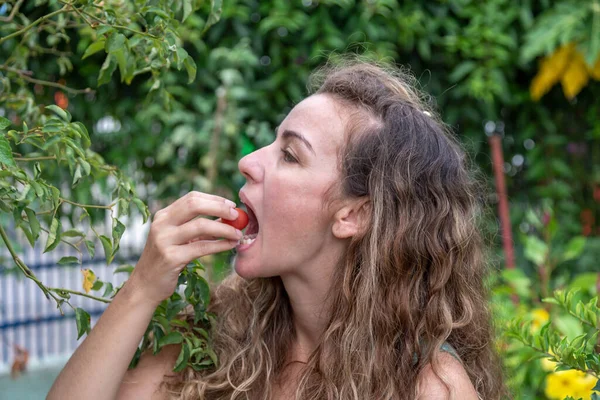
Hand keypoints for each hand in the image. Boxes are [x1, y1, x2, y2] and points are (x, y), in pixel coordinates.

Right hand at [128, 191, 241, 305]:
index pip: (192, 198)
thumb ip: (200, 228)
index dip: (214, 199)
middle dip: (220, 207)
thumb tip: (229, 218)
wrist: (145, 285)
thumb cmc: (167, 260)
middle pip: (195, 205)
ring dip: (224, 228)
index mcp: (163, 215)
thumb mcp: (180, 239)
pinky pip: (202, 247)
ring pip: (201, 226)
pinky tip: (230, 245)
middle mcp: (161, 224)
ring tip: (238, 234)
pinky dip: (220, 244)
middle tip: (237, 215)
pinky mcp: (171, 257)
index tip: (232, 205)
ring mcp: (164, 240)